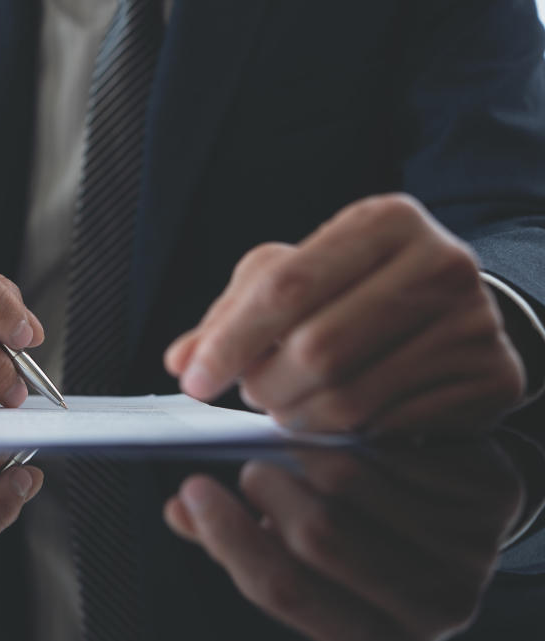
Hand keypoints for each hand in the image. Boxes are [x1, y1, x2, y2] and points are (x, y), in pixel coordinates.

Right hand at [164, 442, 523, 640]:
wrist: (460, 528)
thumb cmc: (367, 547)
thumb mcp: (307, 563)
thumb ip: (245, 540)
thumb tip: (181, 513)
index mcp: (371, 635)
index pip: (282, 587)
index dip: (228, 535)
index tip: (194, 490)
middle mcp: (429, 608)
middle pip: (317, 532)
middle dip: (267, 486)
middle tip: (253, 465)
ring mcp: (468, 554)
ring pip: (353, 479)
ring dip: (306, 450)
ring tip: (296, 447)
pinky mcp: (490, 497)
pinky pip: (393, 445)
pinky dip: (356, 430)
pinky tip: (348, 432)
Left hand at [165, 194, 524, 434]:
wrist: (455, 306)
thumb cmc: (356, 289)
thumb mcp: (292, 280)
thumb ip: (232, 314)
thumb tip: (181, 360)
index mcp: (382, 221)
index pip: (286, 286)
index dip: (231, 340)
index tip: (194, 381)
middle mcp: (439, 261)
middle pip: (316, 348)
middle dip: (265, 385)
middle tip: (253, 394)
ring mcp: (473, 321)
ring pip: (350, 396)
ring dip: (299, 416)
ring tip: (289, 406)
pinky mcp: (490, 376)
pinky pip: (390, 427)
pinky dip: (348, 435)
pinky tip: (338, 420)